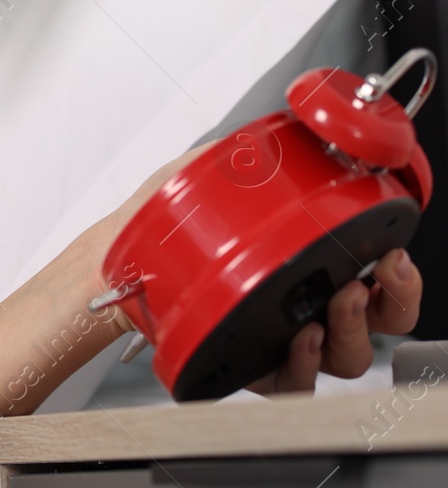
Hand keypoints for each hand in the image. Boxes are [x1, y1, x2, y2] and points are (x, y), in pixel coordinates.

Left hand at [78, 142, 423, 394]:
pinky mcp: (252, 365)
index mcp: (308, 259)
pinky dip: (299, 365)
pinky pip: (291, 382)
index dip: (399, 274)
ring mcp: (282, 336)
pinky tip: (294, 338)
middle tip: (371, 279)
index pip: (379, 275)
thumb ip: (247, 154)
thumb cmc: (158, 225)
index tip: (394, 255)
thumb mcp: (203, 175)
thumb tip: (281, 130)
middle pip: (378, 321)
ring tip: (332, 302)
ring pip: (344, 355)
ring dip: (347, 331)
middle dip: (389, 304)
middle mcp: (304, 301)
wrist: (114, 263)